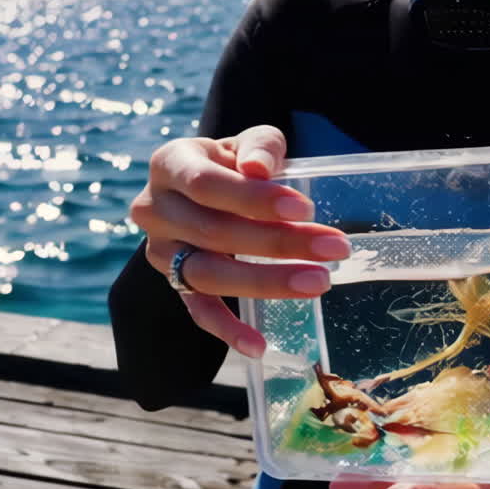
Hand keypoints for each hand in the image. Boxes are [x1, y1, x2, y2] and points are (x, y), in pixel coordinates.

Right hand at [129, 125, 350, 357]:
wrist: (207, 186)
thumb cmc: (235, 160)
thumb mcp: (250, 143)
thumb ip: (260, 147)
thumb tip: (259, 168)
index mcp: (168, 164)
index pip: (206, 185)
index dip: (254, 199)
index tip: (304, 207)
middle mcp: (155, 209)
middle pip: (213, 232)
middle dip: (278, 241)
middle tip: (334, 248)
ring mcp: (161, 251)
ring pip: (207, 274)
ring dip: (265, 282)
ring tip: (317, 282)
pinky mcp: (174, 283)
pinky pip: (198, 310)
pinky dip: (226, 330)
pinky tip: (259, 345)